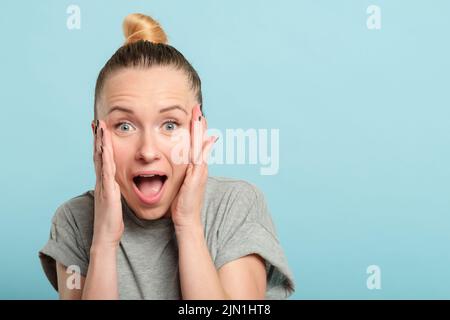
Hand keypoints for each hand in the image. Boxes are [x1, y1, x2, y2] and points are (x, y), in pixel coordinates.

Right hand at [91, 120, 123, 248]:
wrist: (106, 236)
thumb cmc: (112, 220)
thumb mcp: (115, 200)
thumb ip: (115, 191)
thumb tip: (118, 185)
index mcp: (105, 182)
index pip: (102, 158)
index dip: (101, 144)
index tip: (100, 130)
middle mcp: (102, 181)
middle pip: (98, 155)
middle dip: (97, 138)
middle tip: (96, 122)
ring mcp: (103, 184)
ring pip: (101, 159)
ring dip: (100, 142)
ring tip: (99, 127)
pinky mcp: (107, 191)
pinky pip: (106, 171)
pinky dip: (104, 158)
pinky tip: (104, 148)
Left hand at [170, 104, 216, 228]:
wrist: (186, 218)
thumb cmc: (182, 203)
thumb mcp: (183, 183)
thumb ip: (184, 171)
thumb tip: (184, 161)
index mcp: (195, 167)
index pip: (197, 143)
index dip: (195, 128)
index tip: (193, 113)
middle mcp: (200, 167)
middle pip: (201, 140)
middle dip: (199, 124)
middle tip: (197, 107)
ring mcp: (200, 171)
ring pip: (201, 146)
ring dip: (200, 131)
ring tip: (199, 116)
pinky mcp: (197, 177)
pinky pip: (199, 158)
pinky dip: (201, 147)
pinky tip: (201, 138)